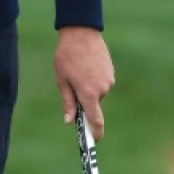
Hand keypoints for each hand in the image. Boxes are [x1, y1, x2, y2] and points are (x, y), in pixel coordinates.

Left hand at [53, 26, 114, 140]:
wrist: (81, 32)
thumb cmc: (67, 56)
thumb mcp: (62, 80)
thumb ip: (68, 102)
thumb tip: (70, 121)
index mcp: (88, 93)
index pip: (96, 120)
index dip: (96, 133)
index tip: (95, 141)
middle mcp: (102, 89)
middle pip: (94, 104)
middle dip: (84, 100)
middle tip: (72, 84)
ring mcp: (109, 79)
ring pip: (98, 92)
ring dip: (89, 87)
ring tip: (78, 70)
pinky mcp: (111, 71)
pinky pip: (102, 82)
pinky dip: (94, 78)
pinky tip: (86, 65)